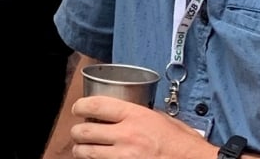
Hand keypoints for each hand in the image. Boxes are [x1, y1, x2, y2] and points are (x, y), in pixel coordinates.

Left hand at [69, 96, 215, 158]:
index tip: (77, 108)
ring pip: (86, 152)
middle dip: (77, 132)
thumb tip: (123, 113)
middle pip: (85, 130)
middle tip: (78, 132)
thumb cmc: (182, 143)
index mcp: (136, 116)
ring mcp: (124, 156)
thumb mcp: (162, 119)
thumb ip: (141, 115)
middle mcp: (126, 135)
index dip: (80, 106)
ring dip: (80, 150)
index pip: (96, 105)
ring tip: (82, 148)